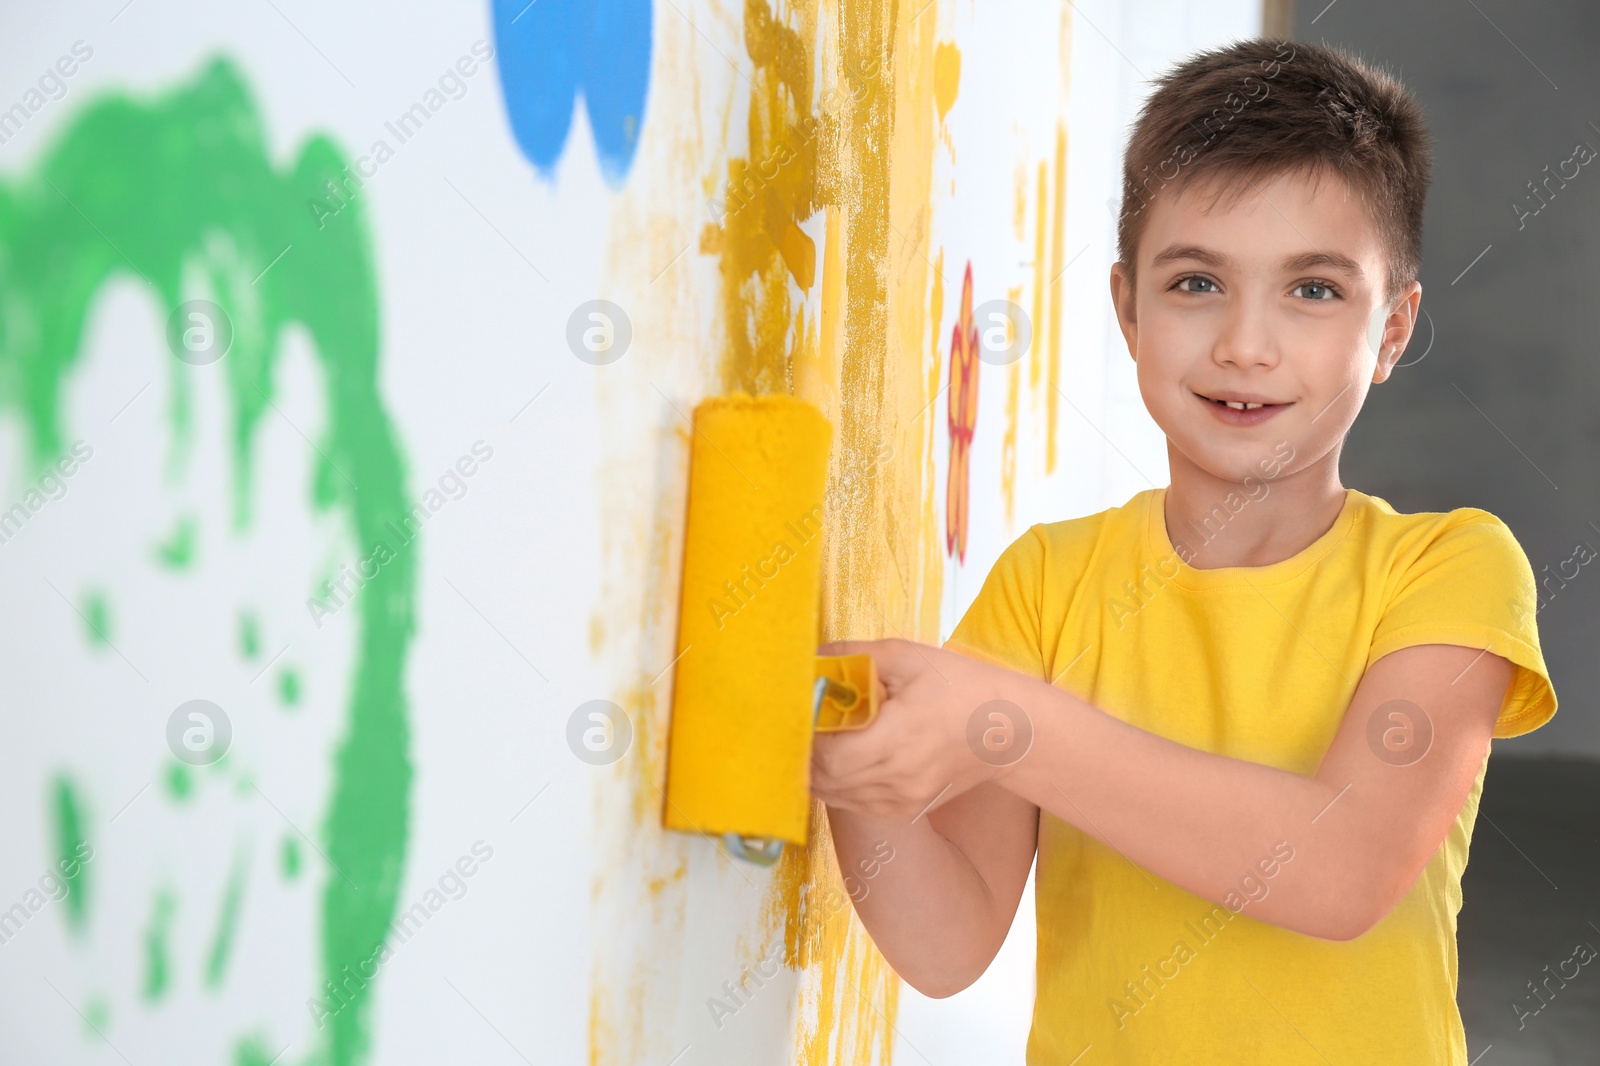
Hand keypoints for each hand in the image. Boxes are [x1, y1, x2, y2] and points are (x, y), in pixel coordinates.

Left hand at [810, 638, 1029, 820]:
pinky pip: (854, 803)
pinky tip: (843, 757)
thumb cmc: (959, 686)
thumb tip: (812, 656)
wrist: (1006, 730)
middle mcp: (899, 779)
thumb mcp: (907, 657)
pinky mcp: (905, 811)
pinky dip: (838, 783)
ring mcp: (902, 801)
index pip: (829, 755)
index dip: (806, 736)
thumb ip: (854, 655)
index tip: (803, 711)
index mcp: (899, 738)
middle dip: (805, 752)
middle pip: (825, 779)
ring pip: (834, 795)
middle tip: (803, 723)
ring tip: (820, 737)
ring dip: (817, 770)